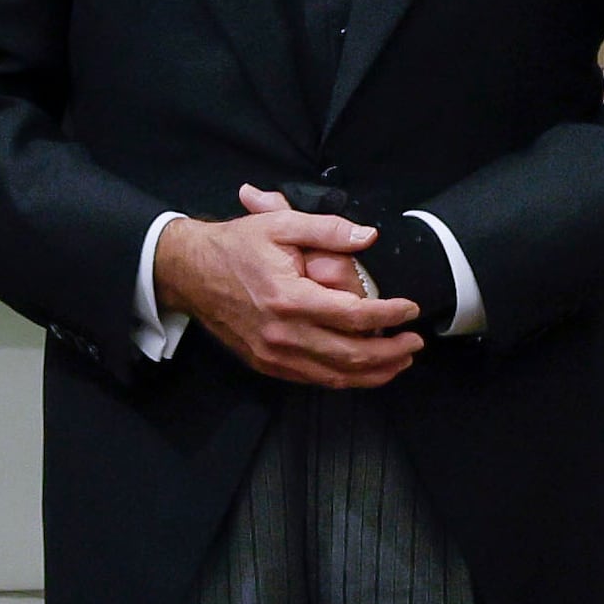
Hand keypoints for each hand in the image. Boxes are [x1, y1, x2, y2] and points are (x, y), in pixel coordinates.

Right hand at [157, 188, 424, 388]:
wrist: (188, 272)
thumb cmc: (234, 246)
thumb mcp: (280, 224)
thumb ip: (327, 229)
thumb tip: (368, 236)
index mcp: (289, 298)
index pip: (354, 316)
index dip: (389, 315)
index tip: (410, 308)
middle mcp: (282, 334)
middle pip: (350, 355)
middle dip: (391, 352)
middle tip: (415, 341)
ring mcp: (273, 354)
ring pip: (334, 375)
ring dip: (374, 372)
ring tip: (400, 361)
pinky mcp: (266, 363)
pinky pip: (313, 379)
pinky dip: (344, 379)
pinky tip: (363, 370)